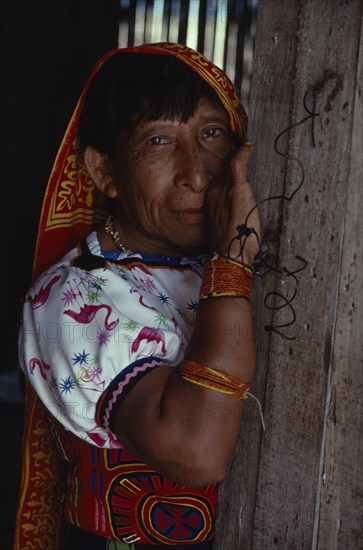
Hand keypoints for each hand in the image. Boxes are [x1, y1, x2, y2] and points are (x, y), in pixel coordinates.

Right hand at [206, 142, 260, 264]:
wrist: (230, 254)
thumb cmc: (230, 246)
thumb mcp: (225, 230)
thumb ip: (227, 219)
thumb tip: (232, 218)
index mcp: (210, 203)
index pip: (219, 185)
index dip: (226, 179)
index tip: (233, 174)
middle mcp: (214, 194)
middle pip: (225, 177)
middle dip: (231, 171)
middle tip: (242, 156)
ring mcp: (224, 190)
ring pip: (231, 172)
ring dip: (238, 161)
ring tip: (245, 150)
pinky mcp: (236, 189)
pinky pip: (237, 165)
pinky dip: (242, 154)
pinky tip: (247, 147)